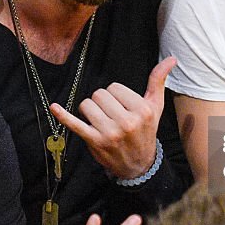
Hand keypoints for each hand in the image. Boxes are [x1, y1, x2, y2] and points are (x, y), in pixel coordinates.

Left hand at [51, 57, 175, 179]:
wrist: (139, 165)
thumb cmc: (146, 131)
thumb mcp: (155, 107)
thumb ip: (158, 81)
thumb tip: (171, 59)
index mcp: (142, 110)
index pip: (114, 87)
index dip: (115, 94)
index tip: (121, 106)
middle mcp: (127, 122)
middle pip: (99, 94)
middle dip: (102, 101)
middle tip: (111, 114)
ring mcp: (109, 133)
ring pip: (87, 105)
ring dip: (90, 110)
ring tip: (100, 120)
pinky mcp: (95, 141)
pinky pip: (75, 124)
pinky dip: (63, 115)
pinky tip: (54, 107)